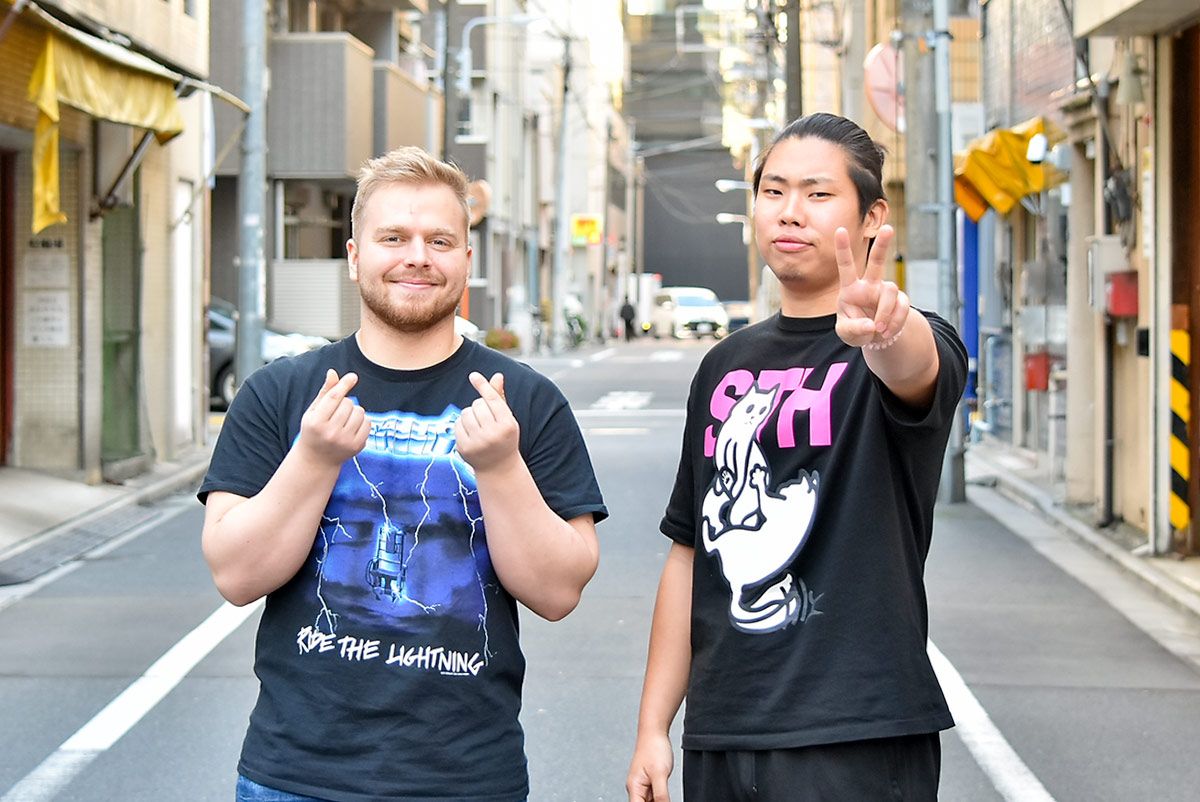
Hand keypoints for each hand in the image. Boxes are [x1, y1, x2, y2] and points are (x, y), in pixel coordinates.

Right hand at [297, 369, 369, 466]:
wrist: (317, 459)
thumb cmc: (314, 430)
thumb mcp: (314, 411)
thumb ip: (325, 392)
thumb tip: (333, 372)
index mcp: (315, 422)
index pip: (334, 398)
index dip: (344, 385)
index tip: (353, 377)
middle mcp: (330, 432)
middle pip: (348, 403)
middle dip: (344, 403)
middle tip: (336, 413)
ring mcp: (344, 441)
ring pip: (359, 411)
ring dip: (354, 411)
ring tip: (344, 420)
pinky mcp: (357, 446)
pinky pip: (368, 423)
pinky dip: (362, 421)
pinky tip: (352, 427)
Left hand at [455, 372, 519, 471]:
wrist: (498, 468)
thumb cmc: (504, 438)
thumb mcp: (507, 419)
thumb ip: (500, 397)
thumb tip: (497, 375)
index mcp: (508, 425)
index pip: (493, 400)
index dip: (483, 386)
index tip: (473, 375)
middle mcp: (493, 434)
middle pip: (478, 404)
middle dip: (480, 407)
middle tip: (486, 419)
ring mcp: (478, 443)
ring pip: (466, 413)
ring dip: (470, 414)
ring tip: (478, 425)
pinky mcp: (464, 448)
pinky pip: (457, 424)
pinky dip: (462, 425)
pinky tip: (470, 434)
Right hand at [627, 731, 673, 801]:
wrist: (654, 731)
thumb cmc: (654, 748)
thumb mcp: (660, 774)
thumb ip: (661, 794)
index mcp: (634, 787)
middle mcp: (636, 788)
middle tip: (665, 801)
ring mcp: (643, 785)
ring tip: (666, 798)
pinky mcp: (650, 782)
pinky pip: (654, 798)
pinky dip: (661, 801)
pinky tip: (667, 799)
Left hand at [834, 224, 909, 348]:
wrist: (875, 338)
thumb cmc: (855, 330)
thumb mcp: (846, 333)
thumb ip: (854, 329)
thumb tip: (872, 325)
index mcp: (851, 288)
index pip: (846, 265)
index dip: (843, 248)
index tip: (839, 229)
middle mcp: (869, 285)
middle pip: (876, 261)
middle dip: (882, 245)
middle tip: (888, 228)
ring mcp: (885, 291)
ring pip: (891, 292)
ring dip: (885, 313)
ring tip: (879, 330)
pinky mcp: (900, 300)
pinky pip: (902, 307)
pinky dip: (896, 322)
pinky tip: (887, 331)